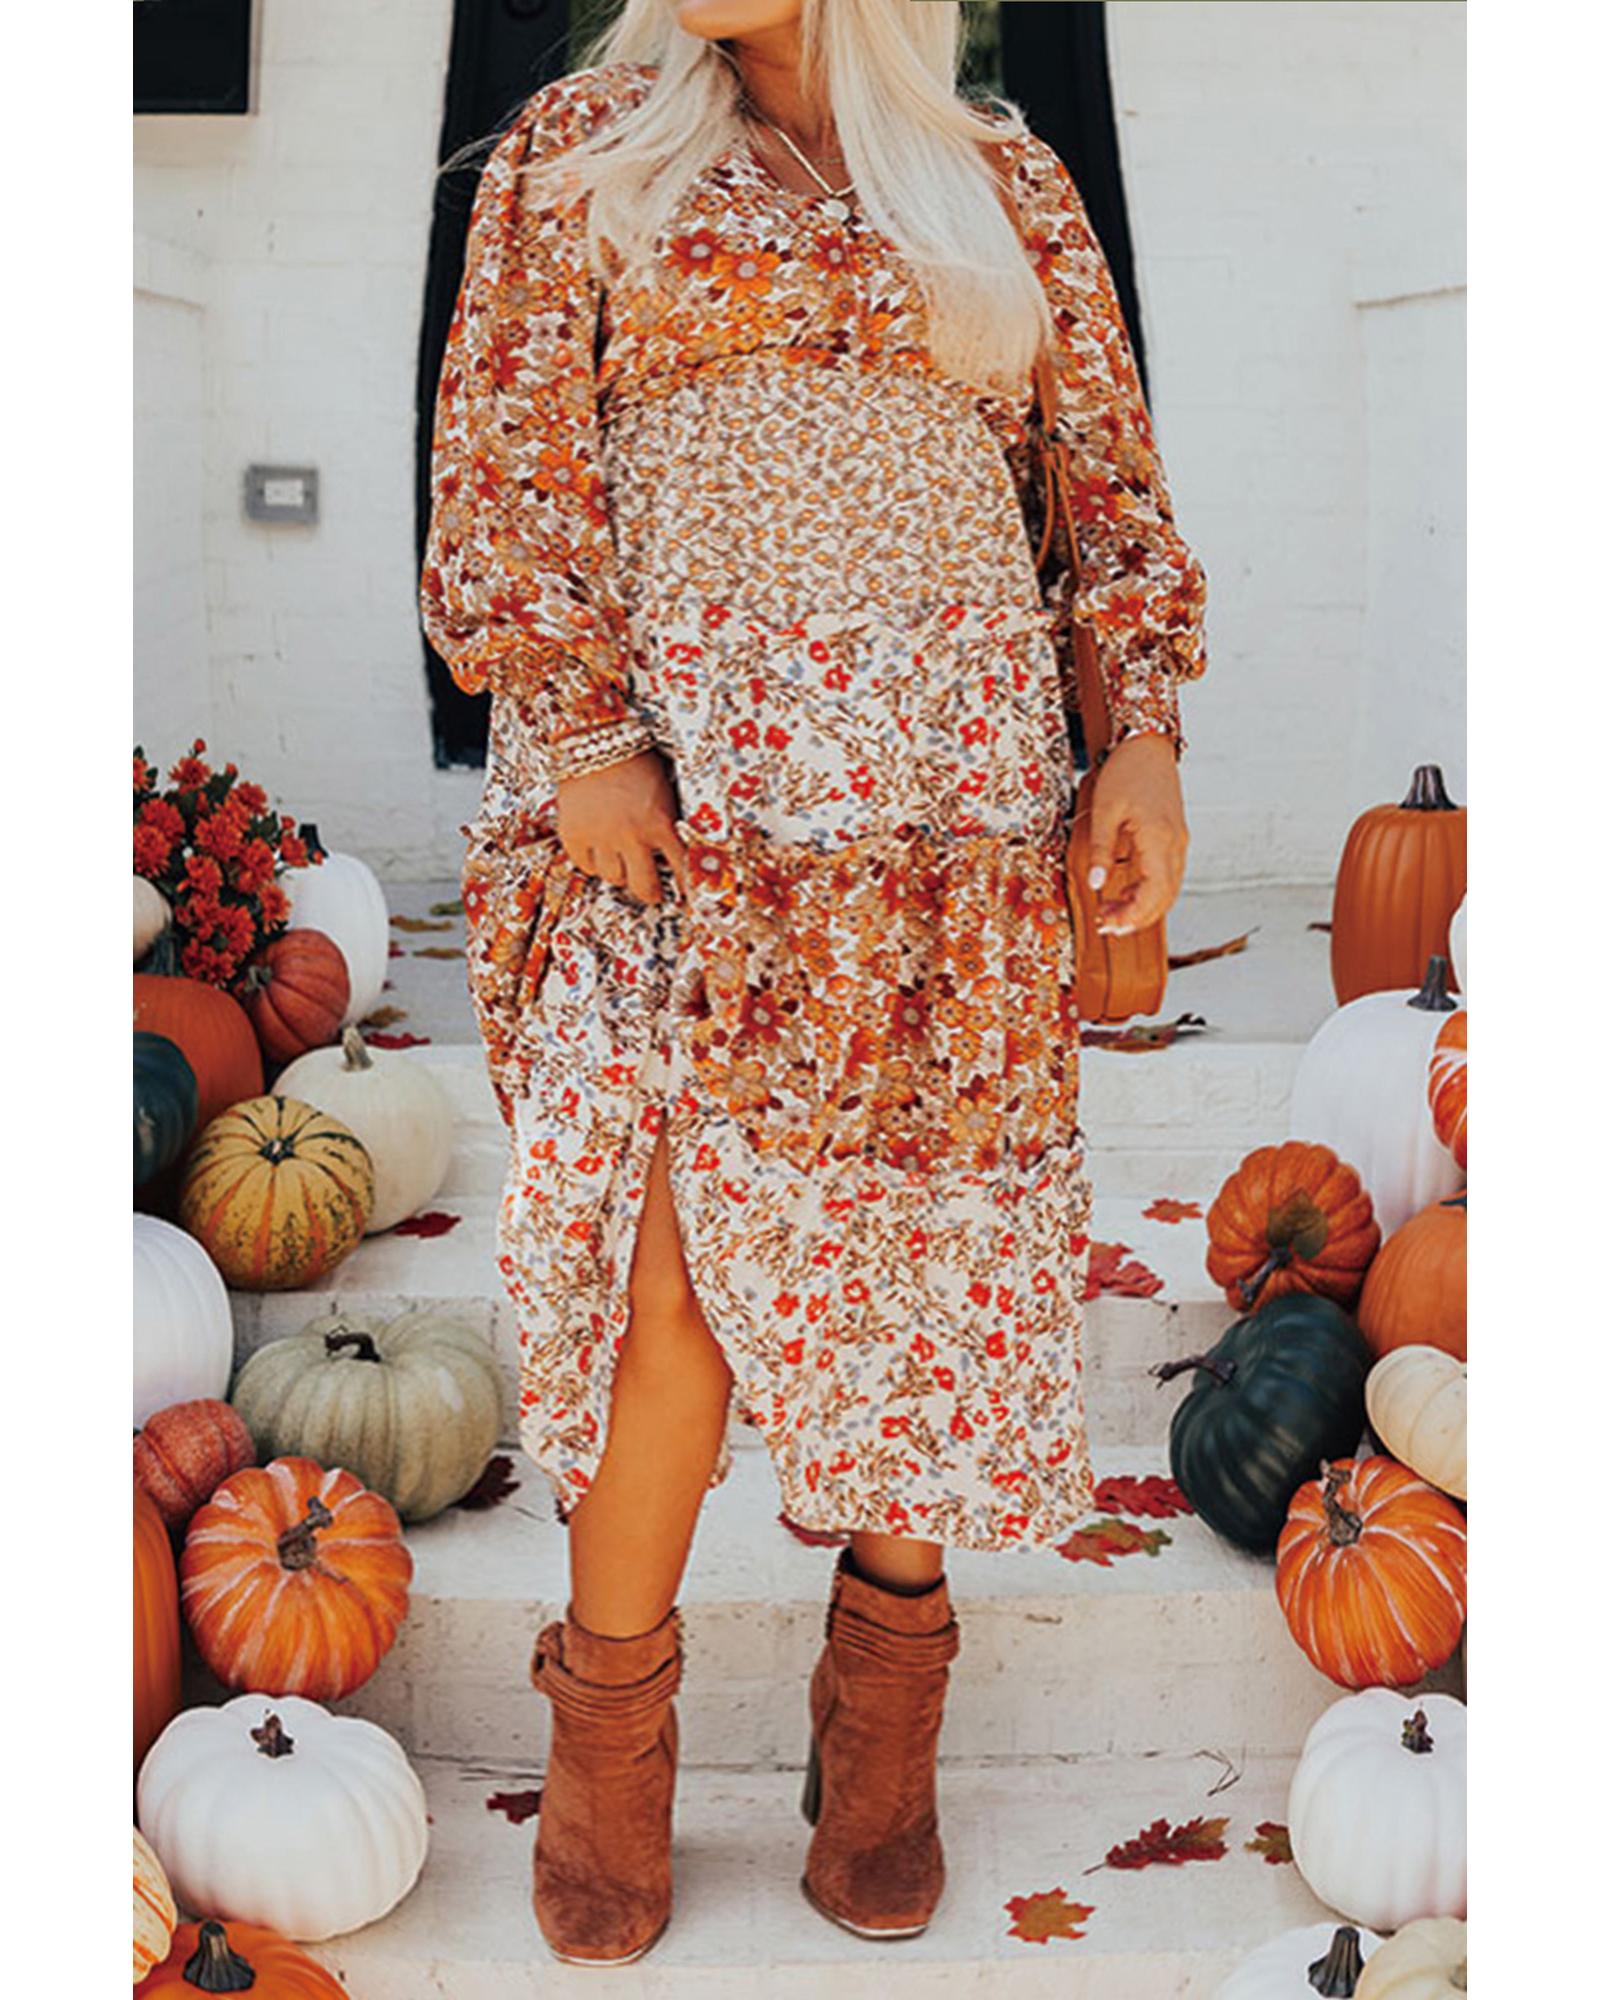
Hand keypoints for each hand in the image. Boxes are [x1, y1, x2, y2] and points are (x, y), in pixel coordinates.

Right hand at [556, 749, 689, 906]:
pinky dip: (593, 862)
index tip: (686, 894)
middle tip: (652, 892)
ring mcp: (601, 837)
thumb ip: (668, 822)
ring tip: (621, 858)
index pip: (681, 868)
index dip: (685, 885)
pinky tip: (599, 849)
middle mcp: (632, 835)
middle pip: (645, 887)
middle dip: (651, 892)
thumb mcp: (664, 789)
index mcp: (661, 823)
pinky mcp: (573, 835)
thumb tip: (676, 853)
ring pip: (614, 878)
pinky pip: (586, 867)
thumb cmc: (634, 759)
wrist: (594, 738)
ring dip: (620, 871)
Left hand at [1081, 731, 1188, 933]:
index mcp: (1160, 838)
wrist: (1147, 745)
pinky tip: (1124, 893)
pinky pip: (1166, 874)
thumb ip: (1100, 850)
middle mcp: (1175, 844)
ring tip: (1110, 912)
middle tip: (1107, 927)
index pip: (1154, 893)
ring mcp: (1178, 842)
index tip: (1109, 925)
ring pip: (1168, 888)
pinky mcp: (1174, 838)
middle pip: (1164, 897)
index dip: (1133, 915)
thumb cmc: (1127, 771)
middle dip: (1136, 918)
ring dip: (1142, 906)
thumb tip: (1095, 884)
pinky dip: (1148, 890)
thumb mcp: (1104, 811)